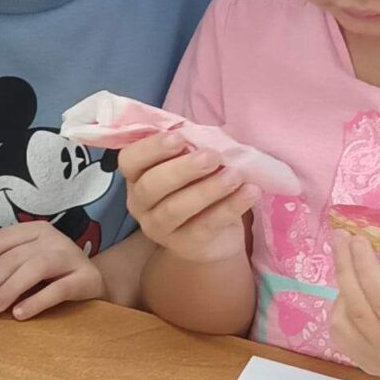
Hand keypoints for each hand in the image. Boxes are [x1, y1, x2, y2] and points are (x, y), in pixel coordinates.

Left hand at [0, 222, 104, 320]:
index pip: (0, 239)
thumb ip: (6, 267)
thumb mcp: (29, 262)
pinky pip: (58, 289)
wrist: (96, 282)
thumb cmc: (53, 274)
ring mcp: (71, 256)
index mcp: (35, 229)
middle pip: (13, 257)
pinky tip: (19, 314)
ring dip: (9, 288)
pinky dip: (36, 302)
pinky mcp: (86, 278)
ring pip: (35, 268)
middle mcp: (54, 238)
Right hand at [119, 134, 257, 264]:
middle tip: (212, 157)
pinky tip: (250, 192)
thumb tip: (213, 134)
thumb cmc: (199, 185)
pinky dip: (229, 207)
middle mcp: (141, 204)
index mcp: (137, 176)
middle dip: (181, 169)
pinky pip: (205, 226)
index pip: (130, 160)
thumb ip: (193, 147)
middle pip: (150, 186)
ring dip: (207, 189)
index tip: (179, 137)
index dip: (151, 148)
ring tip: (235, 175)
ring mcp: (160, 228)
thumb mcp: (193, 163)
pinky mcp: (186, 245)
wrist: (214, 235)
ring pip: (175, 209)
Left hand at [330, 215, 379, 379]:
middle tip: (341, 236)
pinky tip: (353, 291)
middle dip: (345, 267)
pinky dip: (339, 309)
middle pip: (357, 309)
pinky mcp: (369, 367)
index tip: (357, 237)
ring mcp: (379, 365)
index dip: (366, 266)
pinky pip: (339, 336)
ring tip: (351, 264)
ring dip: (342, 287)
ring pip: (342, 323)